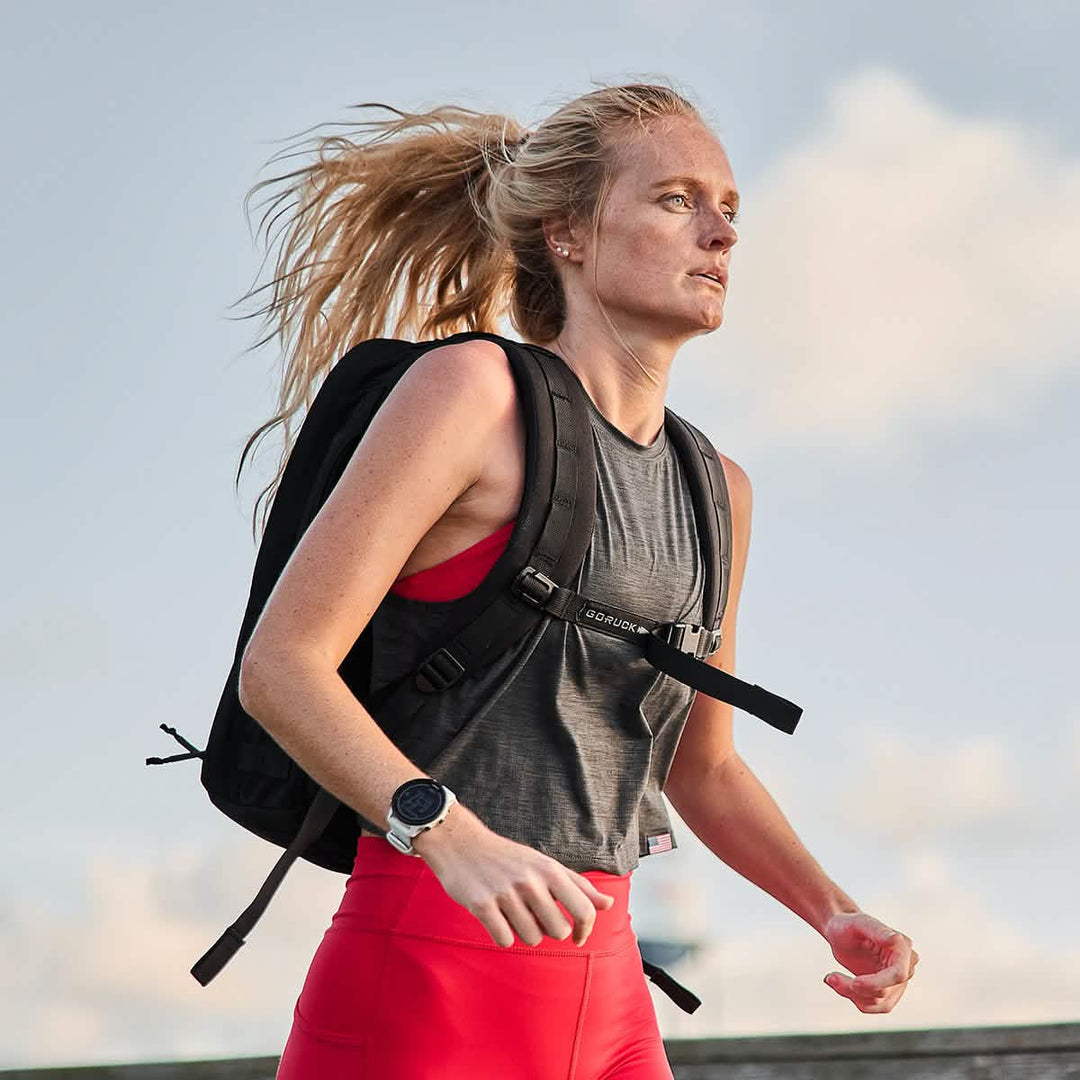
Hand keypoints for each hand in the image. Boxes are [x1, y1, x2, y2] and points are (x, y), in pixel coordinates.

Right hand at [412, 804, 615, 947]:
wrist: (461, 843)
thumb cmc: (509, 858)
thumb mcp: (545, 864)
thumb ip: (578, 886)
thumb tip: (609, 905)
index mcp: (550, 869)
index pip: (584, 910)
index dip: (586, 930)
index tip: (578, 936)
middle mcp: (530, 880)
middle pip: (558, 931)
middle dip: (549, 930)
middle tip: (535, 916)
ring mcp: (505, 893)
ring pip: (531, 938)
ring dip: (524, 932)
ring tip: (513, 913)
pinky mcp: (482, 905)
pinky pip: (505, 940)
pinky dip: (502, 935)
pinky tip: (496, 918)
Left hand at [821, 911, 918, 1012]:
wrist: (840, 933)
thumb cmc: (848, 924)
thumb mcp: (859, 923)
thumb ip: (878, 931)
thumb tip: (897, 939)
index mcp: (903, 948)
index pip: (899, 975)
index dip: (877, 983)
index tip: (854, 983)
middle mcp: (905, 967)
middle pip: (885, 991)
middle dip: (856, 988)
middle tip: (830, 977)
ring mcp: (897, 983)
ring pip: (877, 1002)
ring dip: (850, 993)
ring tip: (830, 978)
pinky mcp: (886, 993)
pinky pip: (872, 1006)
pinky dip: (852, 998)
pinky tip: (837, 983)